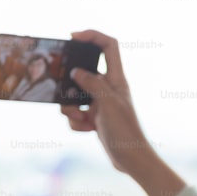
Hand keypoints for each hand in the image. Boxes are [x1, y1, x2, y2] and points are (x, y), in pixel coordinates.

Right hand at [62, 30, 184, 195]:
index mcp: (116, 79)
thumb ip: (92, 83)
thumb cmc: (125, 131)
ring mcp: (100, 104)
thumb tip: (76, 72)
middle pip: (82, 73)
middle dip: (69, 84)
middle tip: (65, 93)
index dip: (92, 36)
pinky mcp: (94, 119)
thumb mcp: (107, 103)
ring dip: (71, 108)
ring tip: (82, 119)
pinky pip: (75, 114)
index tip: (73, 37)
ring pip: (74, 96)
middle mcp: (108, 88)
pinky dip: (76, 123)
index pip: (108, 46)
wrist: (131, 160)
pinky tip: (88, 130)